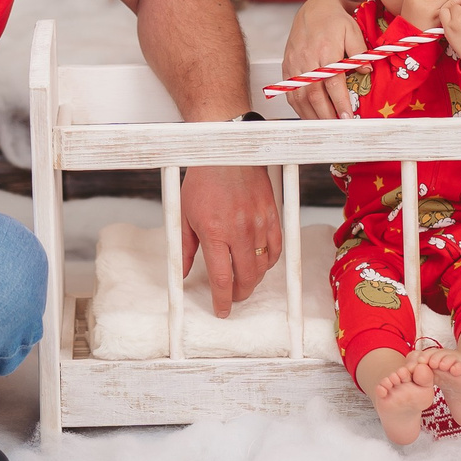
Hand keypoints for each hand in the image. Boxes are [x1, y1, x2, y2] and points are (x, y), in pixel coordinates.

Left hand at [181, 163, 278, 317]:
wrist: (228, 150)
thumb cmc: (204, 179)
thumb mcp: (185, 214)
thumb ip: (185, 248)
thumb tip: (184, 274)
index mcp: (215, 233)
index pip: (222, 279)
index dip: (222, 300)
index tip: (221, 310)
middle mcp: (239, 231)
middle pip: (247, 278)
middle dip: (240, 294)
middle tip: (233, 297)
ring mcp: (259, 223)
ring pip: (263, 266)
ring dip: (254, 279)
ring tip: (244, 281)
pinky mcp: (271, 214)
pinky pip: (276, 248)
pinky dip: (269, 261)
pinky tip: (260, 262)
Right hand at [279, 0, 365, 118]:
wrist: (312, 8)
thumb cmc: (335, 19)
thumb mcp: (353, 28)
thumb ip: (360, 50)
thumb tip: (366, 71)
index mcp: (325, 49)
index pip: (332, 82)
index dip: (340, 102)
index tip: (348, 117)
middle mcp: (307, 58)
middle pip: (314, 93)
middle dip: (326, 114)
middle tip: (338, 128)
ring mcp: (294, 63)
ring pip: (299, 96)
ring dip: (311, 115)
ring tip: (325, 127)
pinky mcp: (287, 67)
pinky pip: (290, 91)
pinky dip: (299, 107)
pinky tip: (309, 115)